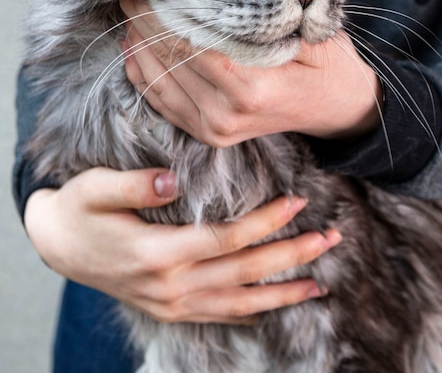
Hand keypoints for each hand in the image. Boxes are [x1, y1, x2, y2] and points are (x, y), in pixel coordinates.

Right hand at [24, 167, 340, 323]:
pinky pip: (221, 315)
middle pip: (244, 273)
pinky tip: (277, 303)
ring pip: (239, 303)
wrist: (57, 244)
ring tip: (321, 283)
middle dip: (291, 256)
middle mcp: (169, 285)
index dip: (265, 222)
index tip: (298, 201)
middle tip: (331, 238)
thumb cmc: (79, 208)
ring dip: (283, 293)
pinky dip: (254, 311)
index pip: (226, 239)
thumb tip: (172, 179)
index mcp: (156, 253)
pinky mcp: (170, 308)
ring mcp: (171, 303)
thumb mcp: (96, 188)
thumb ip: (134, 183)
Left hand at [119, 0, 381, 147]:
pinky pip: (160, 101)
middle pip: (168, 59)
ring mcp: (215, 129)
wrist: (336, 108)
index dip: (163, 12)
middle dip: (145, 20)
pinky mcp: (207, 133)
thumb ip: (270, 20)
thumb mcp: (312, 36)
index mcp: (252, 89)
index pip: (190, 43)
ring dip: (138, 43)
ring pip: (155, 81)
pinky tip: (135, 44)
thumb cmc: (327, 65)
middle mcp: (226, 115)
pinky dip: (141, 72)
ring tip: (131, 10)